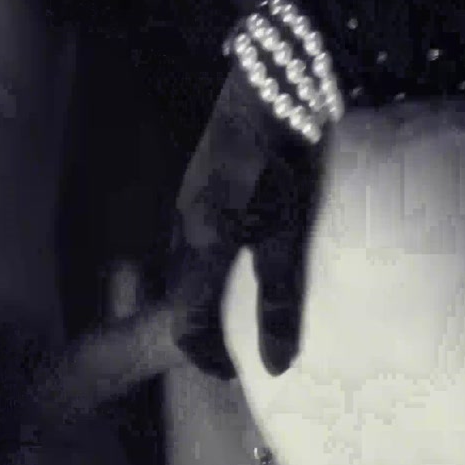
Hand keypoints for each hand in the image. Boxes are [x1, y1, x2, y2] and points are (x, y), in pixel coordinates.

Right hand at [170, 61, 326, 379]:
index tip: (230, 373)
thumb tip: (276, 365)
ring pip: (182, 267)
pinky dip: (206, 266)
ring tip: (236, 306)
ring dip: (202, 295)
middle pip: (178, 297)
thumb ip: (279, 300)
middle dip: (200, 327)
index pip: (186, 322)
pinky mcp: (196, 182)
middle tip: (233, 346)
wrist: (269, 91)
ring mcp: (184, 202)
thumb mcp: (285, 236)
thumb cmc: (280, 166)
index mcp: (198, 250)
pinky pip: (190, 240)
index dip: (204, 354)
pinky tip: (234, 256)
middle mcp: (181, 230)